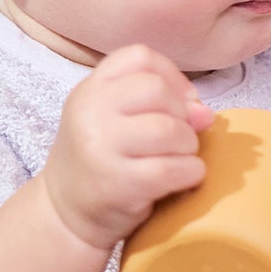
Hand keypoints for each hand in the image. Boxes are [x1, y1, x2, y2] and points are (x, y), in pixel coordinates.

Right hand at [41, 44, 214, 252]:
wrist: (65, 213)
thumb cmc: (101, 160)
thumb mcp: (116, 120)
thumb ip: (159, 105)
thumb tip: (204, 113)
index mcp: (91, 89)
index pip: (140, 57)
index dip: (172, 76)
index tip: (180, 103)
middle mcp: (90, 113)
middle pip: (157, 90)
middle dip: (182, 114)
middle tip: (180, 137)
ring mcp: (100, 148)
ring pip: (168, 129)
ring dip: (189, 145)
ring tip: (180, 158)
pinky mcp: (117, 184)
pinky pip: (172, 169)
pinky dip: (191, 173)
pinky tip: (184, 178)